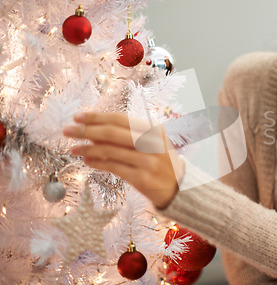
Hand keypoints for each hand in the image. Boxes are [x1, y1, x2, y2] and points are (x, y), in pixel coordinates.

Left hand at [63, 112, 183, 208]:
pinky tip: (87, 160)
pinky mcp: (142, 179)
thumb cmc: (161, 162)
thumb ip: (129, 135)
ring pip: (111, 151)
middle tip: (68, 130)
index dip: (97, 116)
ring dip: (88, 149)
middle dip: (87, 130)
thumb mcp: (152, 143)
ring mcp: (148, 161)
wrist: (179, 187)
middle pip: (113, 133)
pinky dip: (98, 163)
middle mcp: (151, 143)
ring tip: (74, 148)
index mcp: (153, 130)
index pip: (120, 119)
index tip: (78, 116)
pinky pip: (114, 168)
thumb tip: (96, 128)